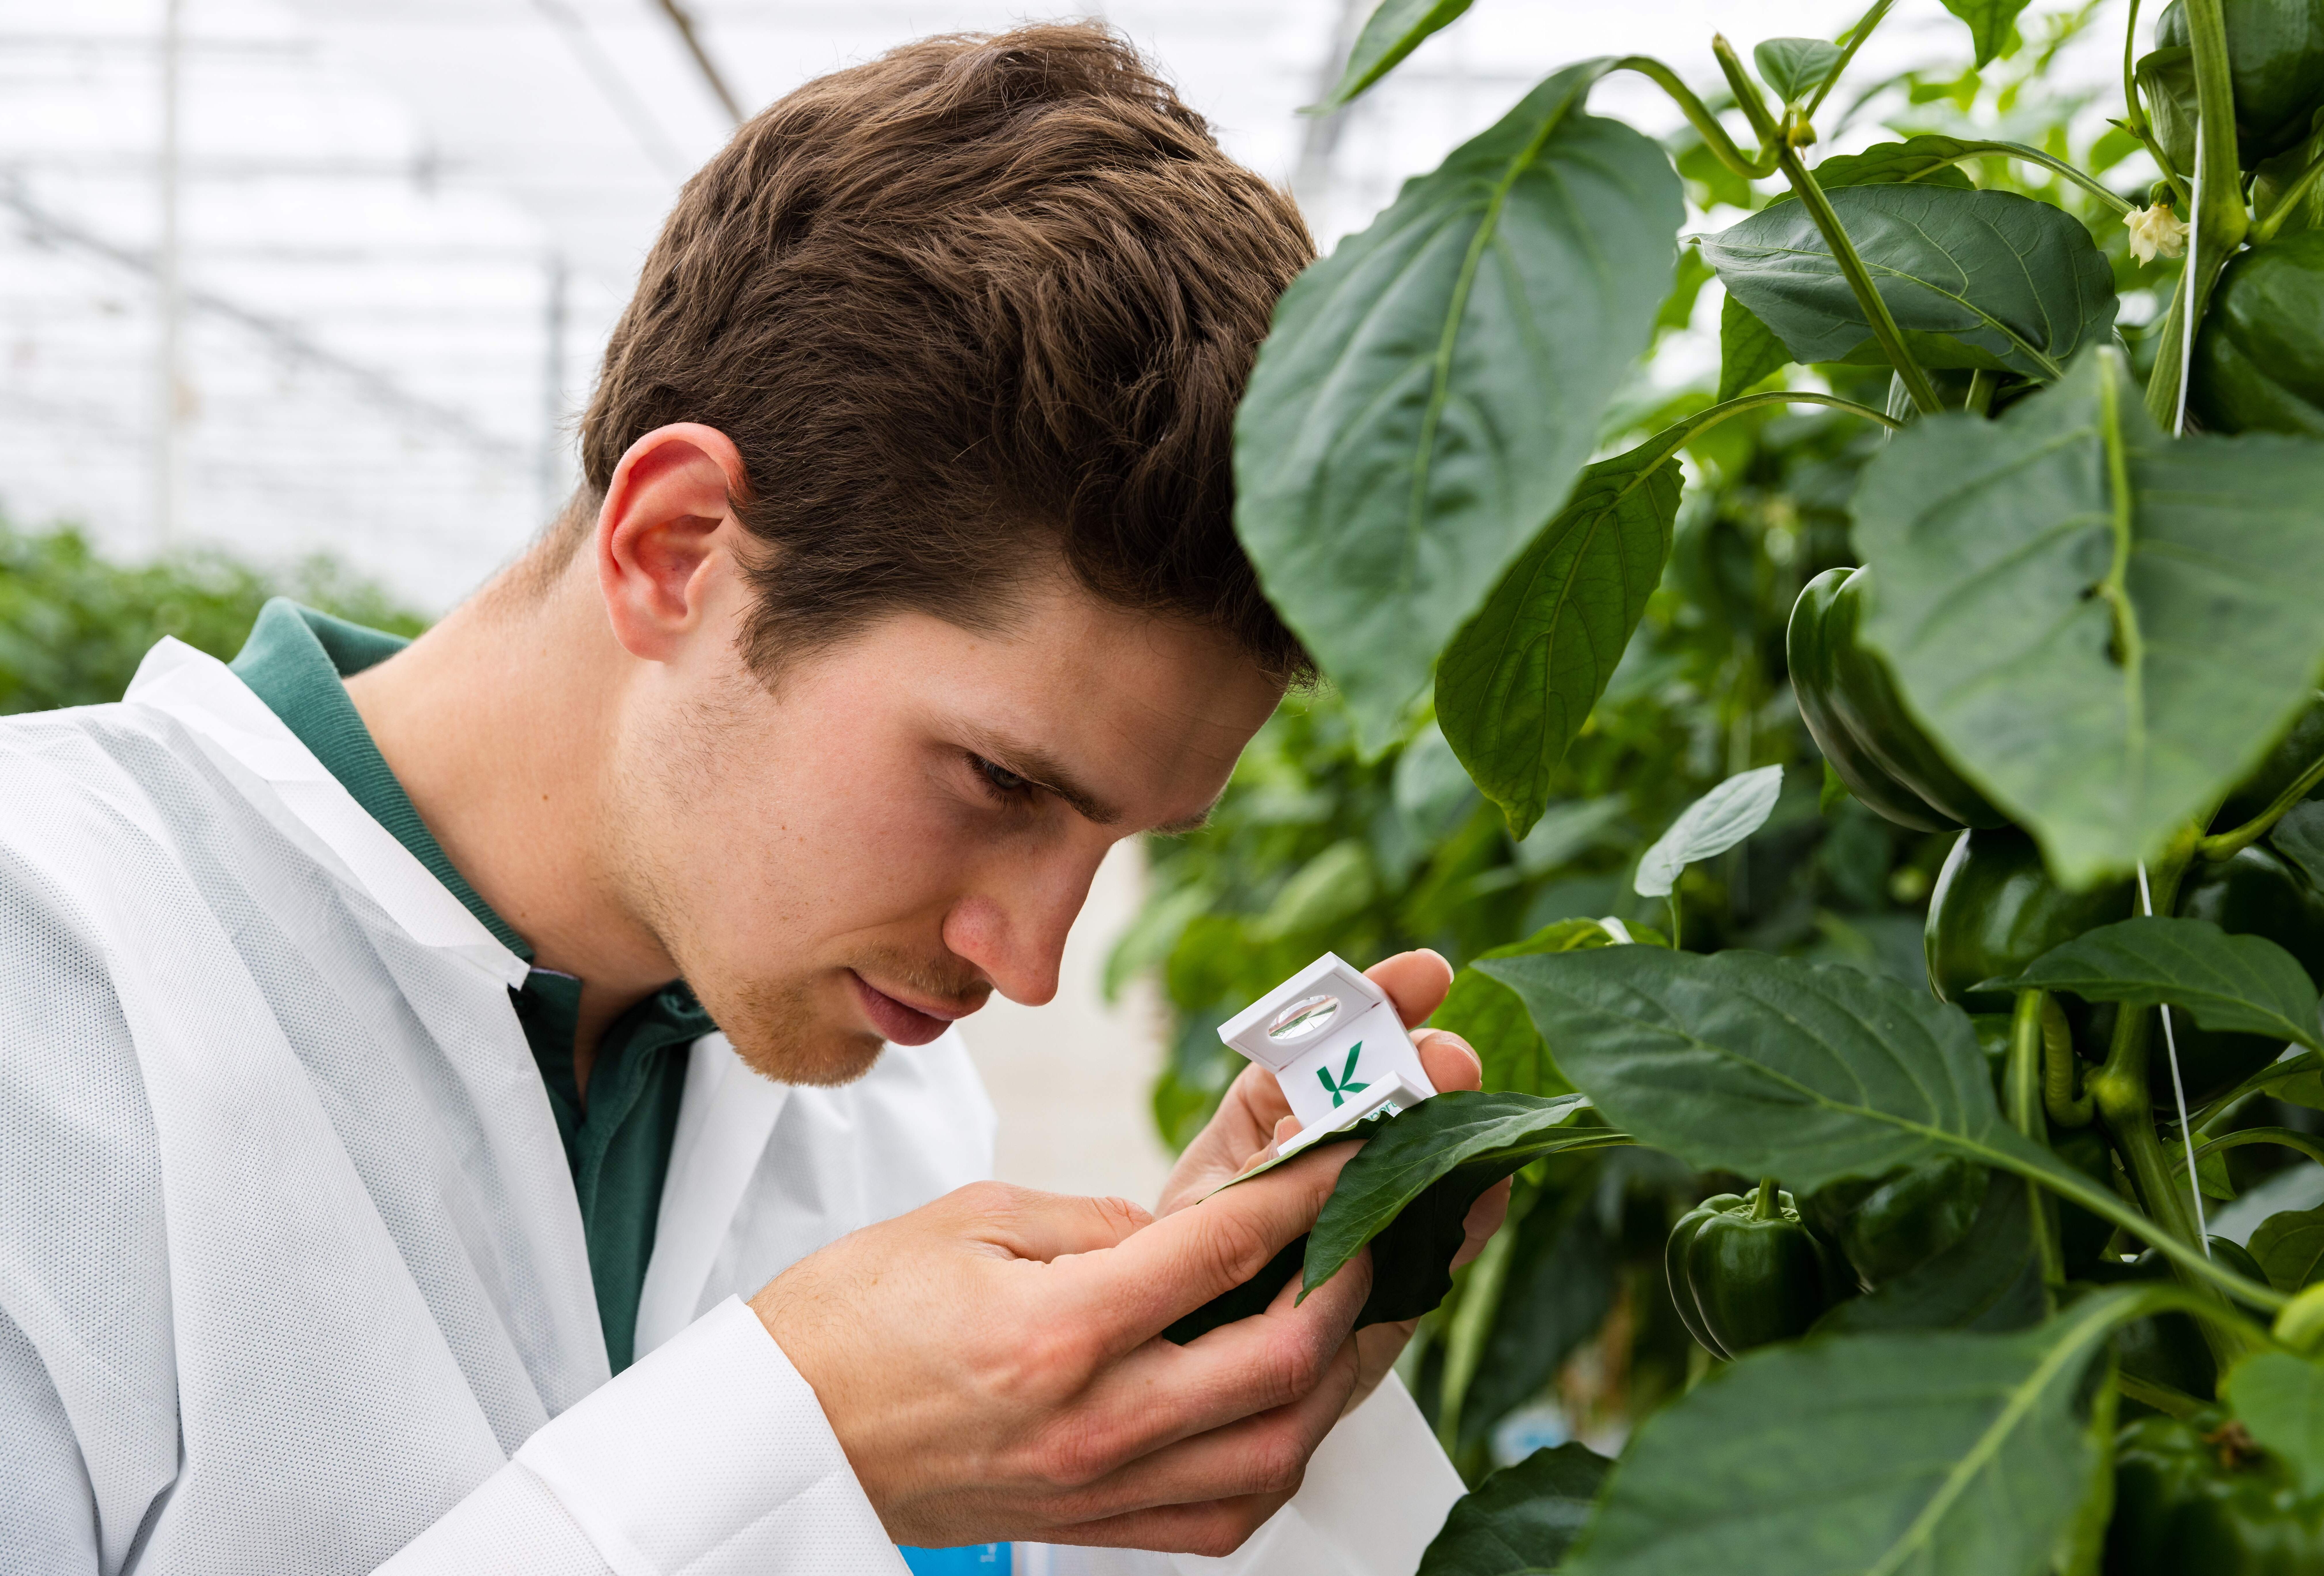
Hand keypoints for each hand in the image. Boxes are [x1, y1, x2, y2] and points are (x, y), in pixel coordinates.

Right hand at [750, 1140, 1375, 1554]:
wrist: (778, 1434)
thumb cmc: (853, 1317)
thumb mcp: (969, 1221)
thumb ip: (1095, 1222)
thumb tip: (1190, 1229)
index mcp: (1055, 1330)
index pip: (1223, 1250)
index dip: (1307, 1191)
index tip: (1354, 1151)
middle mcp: (1091, 1423)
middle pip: (1279, 1364)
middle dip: (1354, 1287)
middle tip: (1380, 1229)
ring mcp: (1096, 1489)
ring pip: (1276, 1451)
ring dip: (1338, 1379)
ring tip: (1361, 1312)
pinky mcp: (1091, 1528)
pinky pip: (1226, 1517)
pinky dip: (1282, 1458)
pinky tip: (1296, 1404)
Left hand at [1155, 949, 1509, 1414]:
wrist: (1179, 1379)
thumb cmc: (1170, 1280)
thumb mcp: (1191, 1224)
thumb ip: (1247, 1181)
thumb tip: (1304, 1127)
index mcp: (1273, 1117)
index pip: (1326, 1042)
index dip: (1377, 1001)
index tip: (1427, 973)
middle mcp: (1335, 1156)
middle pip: (1392, 1091)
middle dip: (1424, 1064)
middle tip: (1447, 1058)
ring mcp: (1377, 1212)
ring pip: (1430, 1155)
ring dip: (1455, 1129)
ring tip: (1467, 1104)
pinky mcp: (1405, 1275)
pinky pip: (1447, 1234)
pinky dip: (1469, 1208)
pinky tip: (1485, 1184)